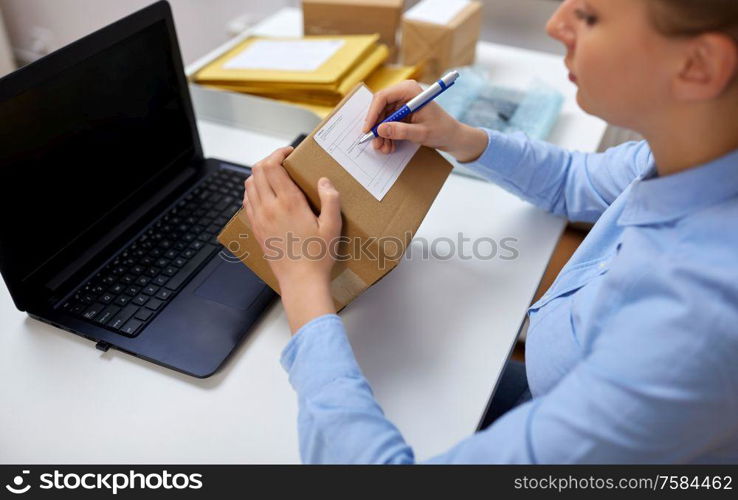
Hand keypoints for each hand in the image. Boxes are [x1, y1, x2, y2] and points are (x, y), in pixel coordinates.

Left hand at [243, 147, 341, 332]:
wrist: (300, 282)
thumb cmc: (318, 256)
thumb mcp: (333, 226)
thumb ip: (330, 200)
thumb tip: (324, 181)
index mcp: (289, 203)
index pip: (272, 166)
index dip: (278, 153)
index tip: (289, 153)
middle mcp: (269, 207)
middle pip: (257, 171)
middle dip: (269, 160)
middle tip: (283, 162)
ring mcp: (259, 218)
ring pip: (249, 184)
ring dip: (259, 175)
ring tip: (275, 177)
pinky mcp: (256, 229)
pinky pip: (247, 201)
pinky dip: (253, 191)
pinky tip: (266, 195)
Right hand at [363, 80, 488, 162]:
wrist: (451, 135)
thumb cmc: (441, 130)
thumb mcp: (421, 133)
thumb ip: (401, 131)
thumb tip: (381, 130)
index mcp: (409, 90)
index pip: (382, 97)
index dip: (372, 114)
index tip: (368, 131)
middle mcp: (403, 93)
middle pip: (379, 109)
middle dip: (376, 128)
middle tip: (376, 145)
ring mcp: (401, 103)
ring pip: (381, 118)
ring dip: (381, 135)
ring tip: (384, 149)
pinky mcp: (400, 113)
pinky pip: (387, 123)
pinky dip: (386, 136)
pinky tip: (389, 146)